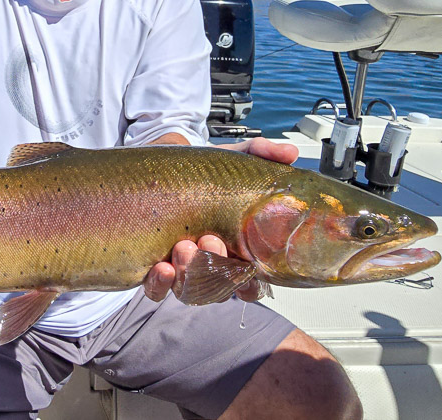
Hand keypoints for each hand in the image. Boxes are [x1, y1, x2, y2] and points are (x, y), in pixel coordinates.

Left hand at [142, 138, 298, 301]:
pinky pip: (156, 290)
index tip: (251, 268)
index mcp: (234, 247)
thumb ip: (263, 153)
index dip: (252, 284)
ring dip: (189, 274)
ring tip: (182, 247)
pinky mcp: (152, 269)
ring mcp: (181, 268)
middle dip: (217, 270)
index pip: (249, 281)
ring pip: (189, 290)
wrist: (159, 168)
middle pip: (220, 287)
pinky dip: (160, 284)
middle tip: (210, 241)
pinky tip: (161, 268)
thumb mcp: (234, 159)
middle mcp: (208, 263)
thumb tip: (289, 153)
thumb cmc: (202, 172)